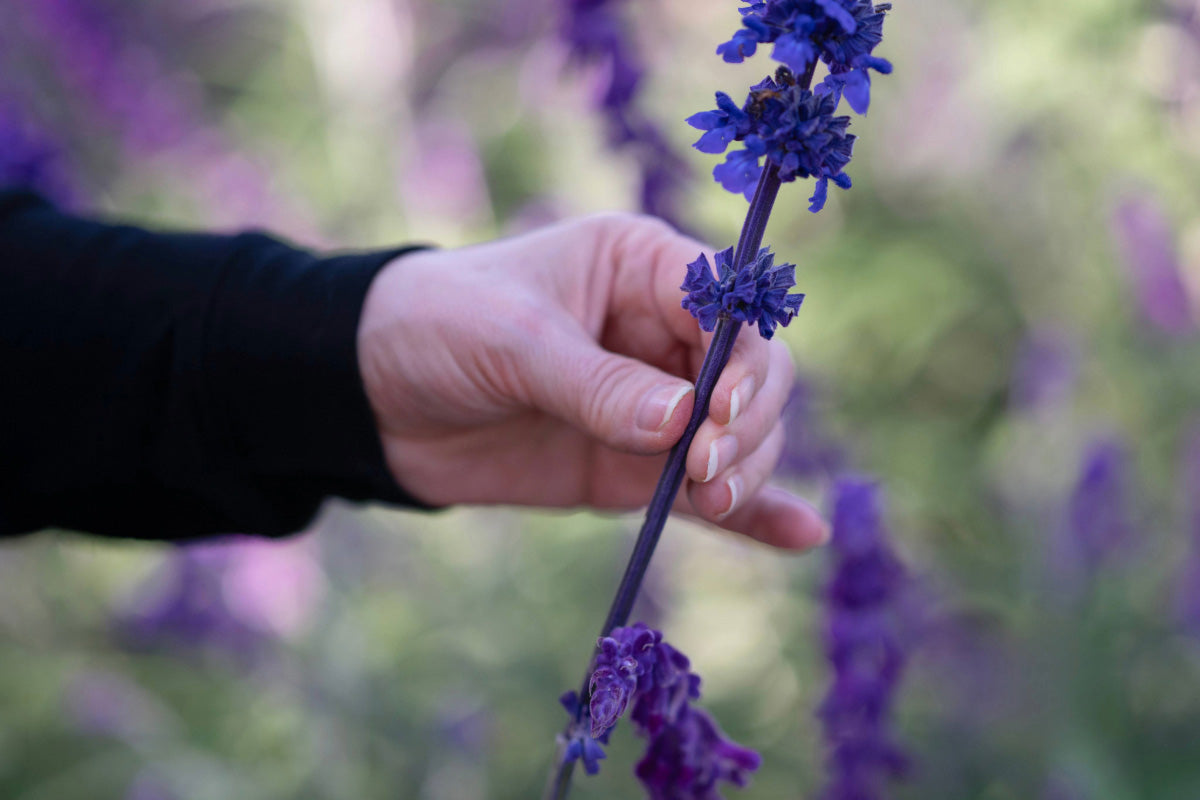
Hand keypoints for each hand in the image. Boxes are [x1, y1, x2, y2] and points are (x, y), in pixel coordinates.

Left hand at [356, 213, 827, 549]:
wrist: (374, 395)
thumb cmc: (438, 325)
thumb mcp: (512, 341)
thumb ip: (596, 384)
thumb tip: (683, 426)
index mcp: (642, 268)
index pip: (729, 305)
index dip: (741, 356)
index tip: (717, 412)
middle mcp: (662, 333)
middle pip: (753, 372)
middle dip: (747, 421)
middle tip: (705, 470)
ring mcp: (655, 403)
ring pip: (740, 434)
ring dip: (747, 469)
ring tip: (714, 501)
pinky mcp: (634, 465)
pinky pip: (706, 490)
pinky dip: (751, 514)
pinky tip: (802, 536)